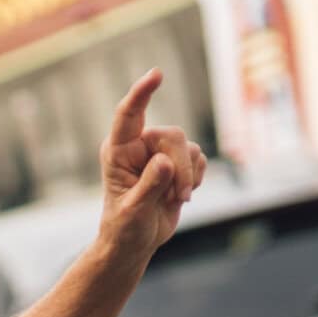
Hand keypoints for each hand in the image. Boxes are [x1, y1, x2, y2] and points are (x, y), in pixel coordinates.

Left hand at [97, 70, 205, 263]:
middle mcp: (139, 145)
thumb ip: (149, 186)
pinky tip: (182, 194)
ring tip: (175, 200)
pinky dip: (196, 178)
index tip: (156, 74)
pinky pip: (198, 158)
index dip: (142, 93)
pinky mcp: (177, 162)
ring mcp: (159, 152)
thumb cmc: (125, 228)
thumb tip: (165, 162)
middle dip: (181, 168)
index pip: (128, 114)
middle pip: (173, 136)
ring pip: (188, 148)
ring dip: (188, 178)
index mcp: (118, 151)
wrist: (135, 242)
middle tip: (180, 196)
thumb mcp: (134, 212)